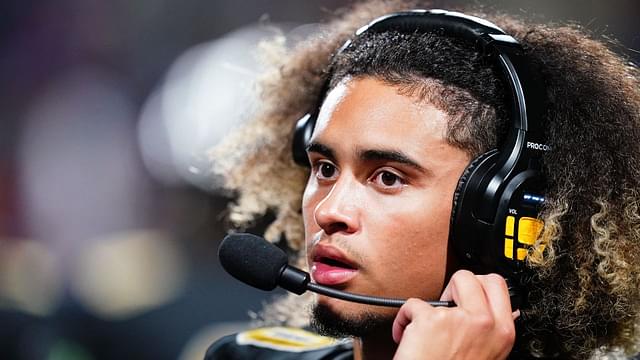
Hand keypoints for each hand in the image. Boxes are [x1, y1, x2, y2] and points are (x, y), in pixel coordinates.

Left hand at [391, 270, 517, 359]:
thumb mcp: (486, 354)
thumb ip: (489, 331)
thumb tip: (494, 310)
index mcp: (502, 332)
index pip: (498, 285)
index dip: (479, 286)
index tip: (466, 296)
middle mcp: (484, 323)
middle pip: (473, 276)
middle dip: (456, 286)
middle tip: (447, 306)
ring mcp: (458, 319)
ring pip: (443, 286)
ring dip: (429, 305)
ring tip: (425, 327)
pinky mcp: (431, 319)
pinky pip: (413, 304)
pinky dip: (404, 320)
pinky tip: (408, 337)